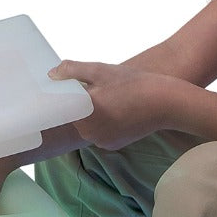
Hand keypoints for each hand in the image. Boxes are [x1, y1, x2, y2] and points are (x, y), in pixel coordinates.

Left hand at [48, 60, 180, 150]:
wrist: (165, 103)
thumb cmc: (133, 83)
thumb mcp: (100, 71)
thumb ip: (73, 71)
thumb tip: (51, 74)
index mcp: (83, 114)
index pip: (63, 104)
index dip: (65, 92)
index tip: (70, 83)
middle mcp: (89, 133)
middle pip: (75, 114)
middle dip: (81, 101)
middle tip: (98, 86)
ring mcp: (101, 141)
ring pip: (87, 123)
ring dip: (92, 111)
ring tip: (112, 96)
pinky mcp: (112, 145)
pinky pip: (100, 131)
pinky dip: (103, 122)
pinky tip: (118, 109)